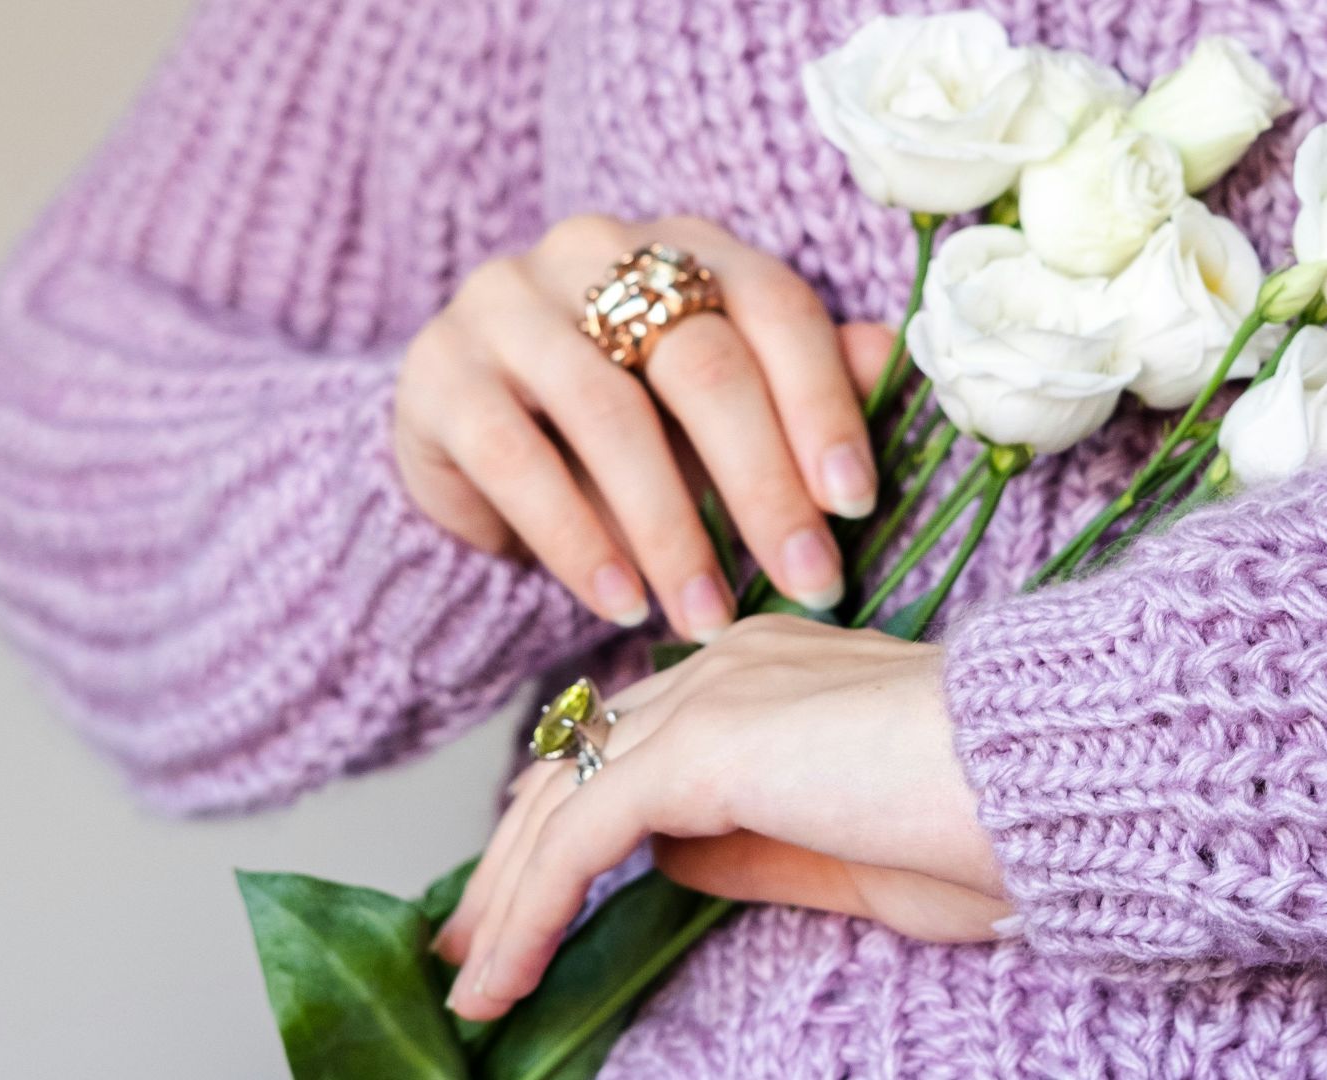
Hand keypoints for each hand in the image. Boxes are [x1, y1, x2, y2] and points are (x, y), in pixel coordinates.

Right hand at [394, 215, 887, 640]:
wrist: (477, 447)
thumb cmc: (632, 429)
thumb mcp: (722, 413)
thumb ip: (801, 386)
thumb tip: (888, 364)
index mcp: (686, 246)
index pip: (774, 306)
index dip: (822, 405)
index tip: (856, 504)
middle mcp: (593, 251)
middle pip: (700, 361)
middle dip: (763, 485)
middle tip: (808, 583)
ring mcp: (505, 304)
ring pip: (609, 414)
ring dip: (671, 531)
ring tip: (709, 618)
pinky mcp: (438, 373)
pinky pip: (515, 459)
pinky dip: (577, 541)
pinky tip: (621, 603)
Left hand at [432, 616, 1011, 1021]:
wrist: (1050, 783)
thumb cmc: (988, 823)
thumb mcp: (845, 856)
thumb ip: (747, 848)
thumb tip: (665, 860)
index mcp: (764, 674)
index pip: (630, 742)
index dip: (565, 822)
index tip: (522, 902)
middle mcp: (724, 665)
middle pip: (577, 762)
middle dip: (510, 860)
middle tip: (467, 949)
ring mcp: (712, 693)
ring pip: (563, 796)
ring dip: (506, 894)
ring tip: (473, 982)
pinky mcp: (704, 744)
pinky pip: (581, 833)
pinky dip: (530, 907)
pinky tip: (505, 975)